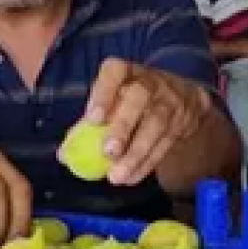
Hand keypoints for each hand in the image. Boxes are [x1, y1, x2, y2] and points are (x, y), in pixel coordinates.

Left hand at [82, 58, 212, 185]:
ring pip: (156, 125)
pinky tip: (131, 178)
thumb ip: (87, 125)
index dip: (103, 93)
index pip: (115, 70)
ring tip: (117, 175)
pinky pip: (164, 144)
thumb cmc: (132, 100)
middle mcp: (149, 81)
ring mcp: (169, 101)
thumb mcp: (112, 100)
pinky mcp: (181, 122)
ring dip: (136, 153)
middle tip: (108, 152)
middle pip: (139, 97)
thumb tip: (65, 154)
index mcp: (125, 71)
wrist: (182, 99)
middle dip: (123, 125)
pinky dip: (146, 164)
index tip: (93, 119)